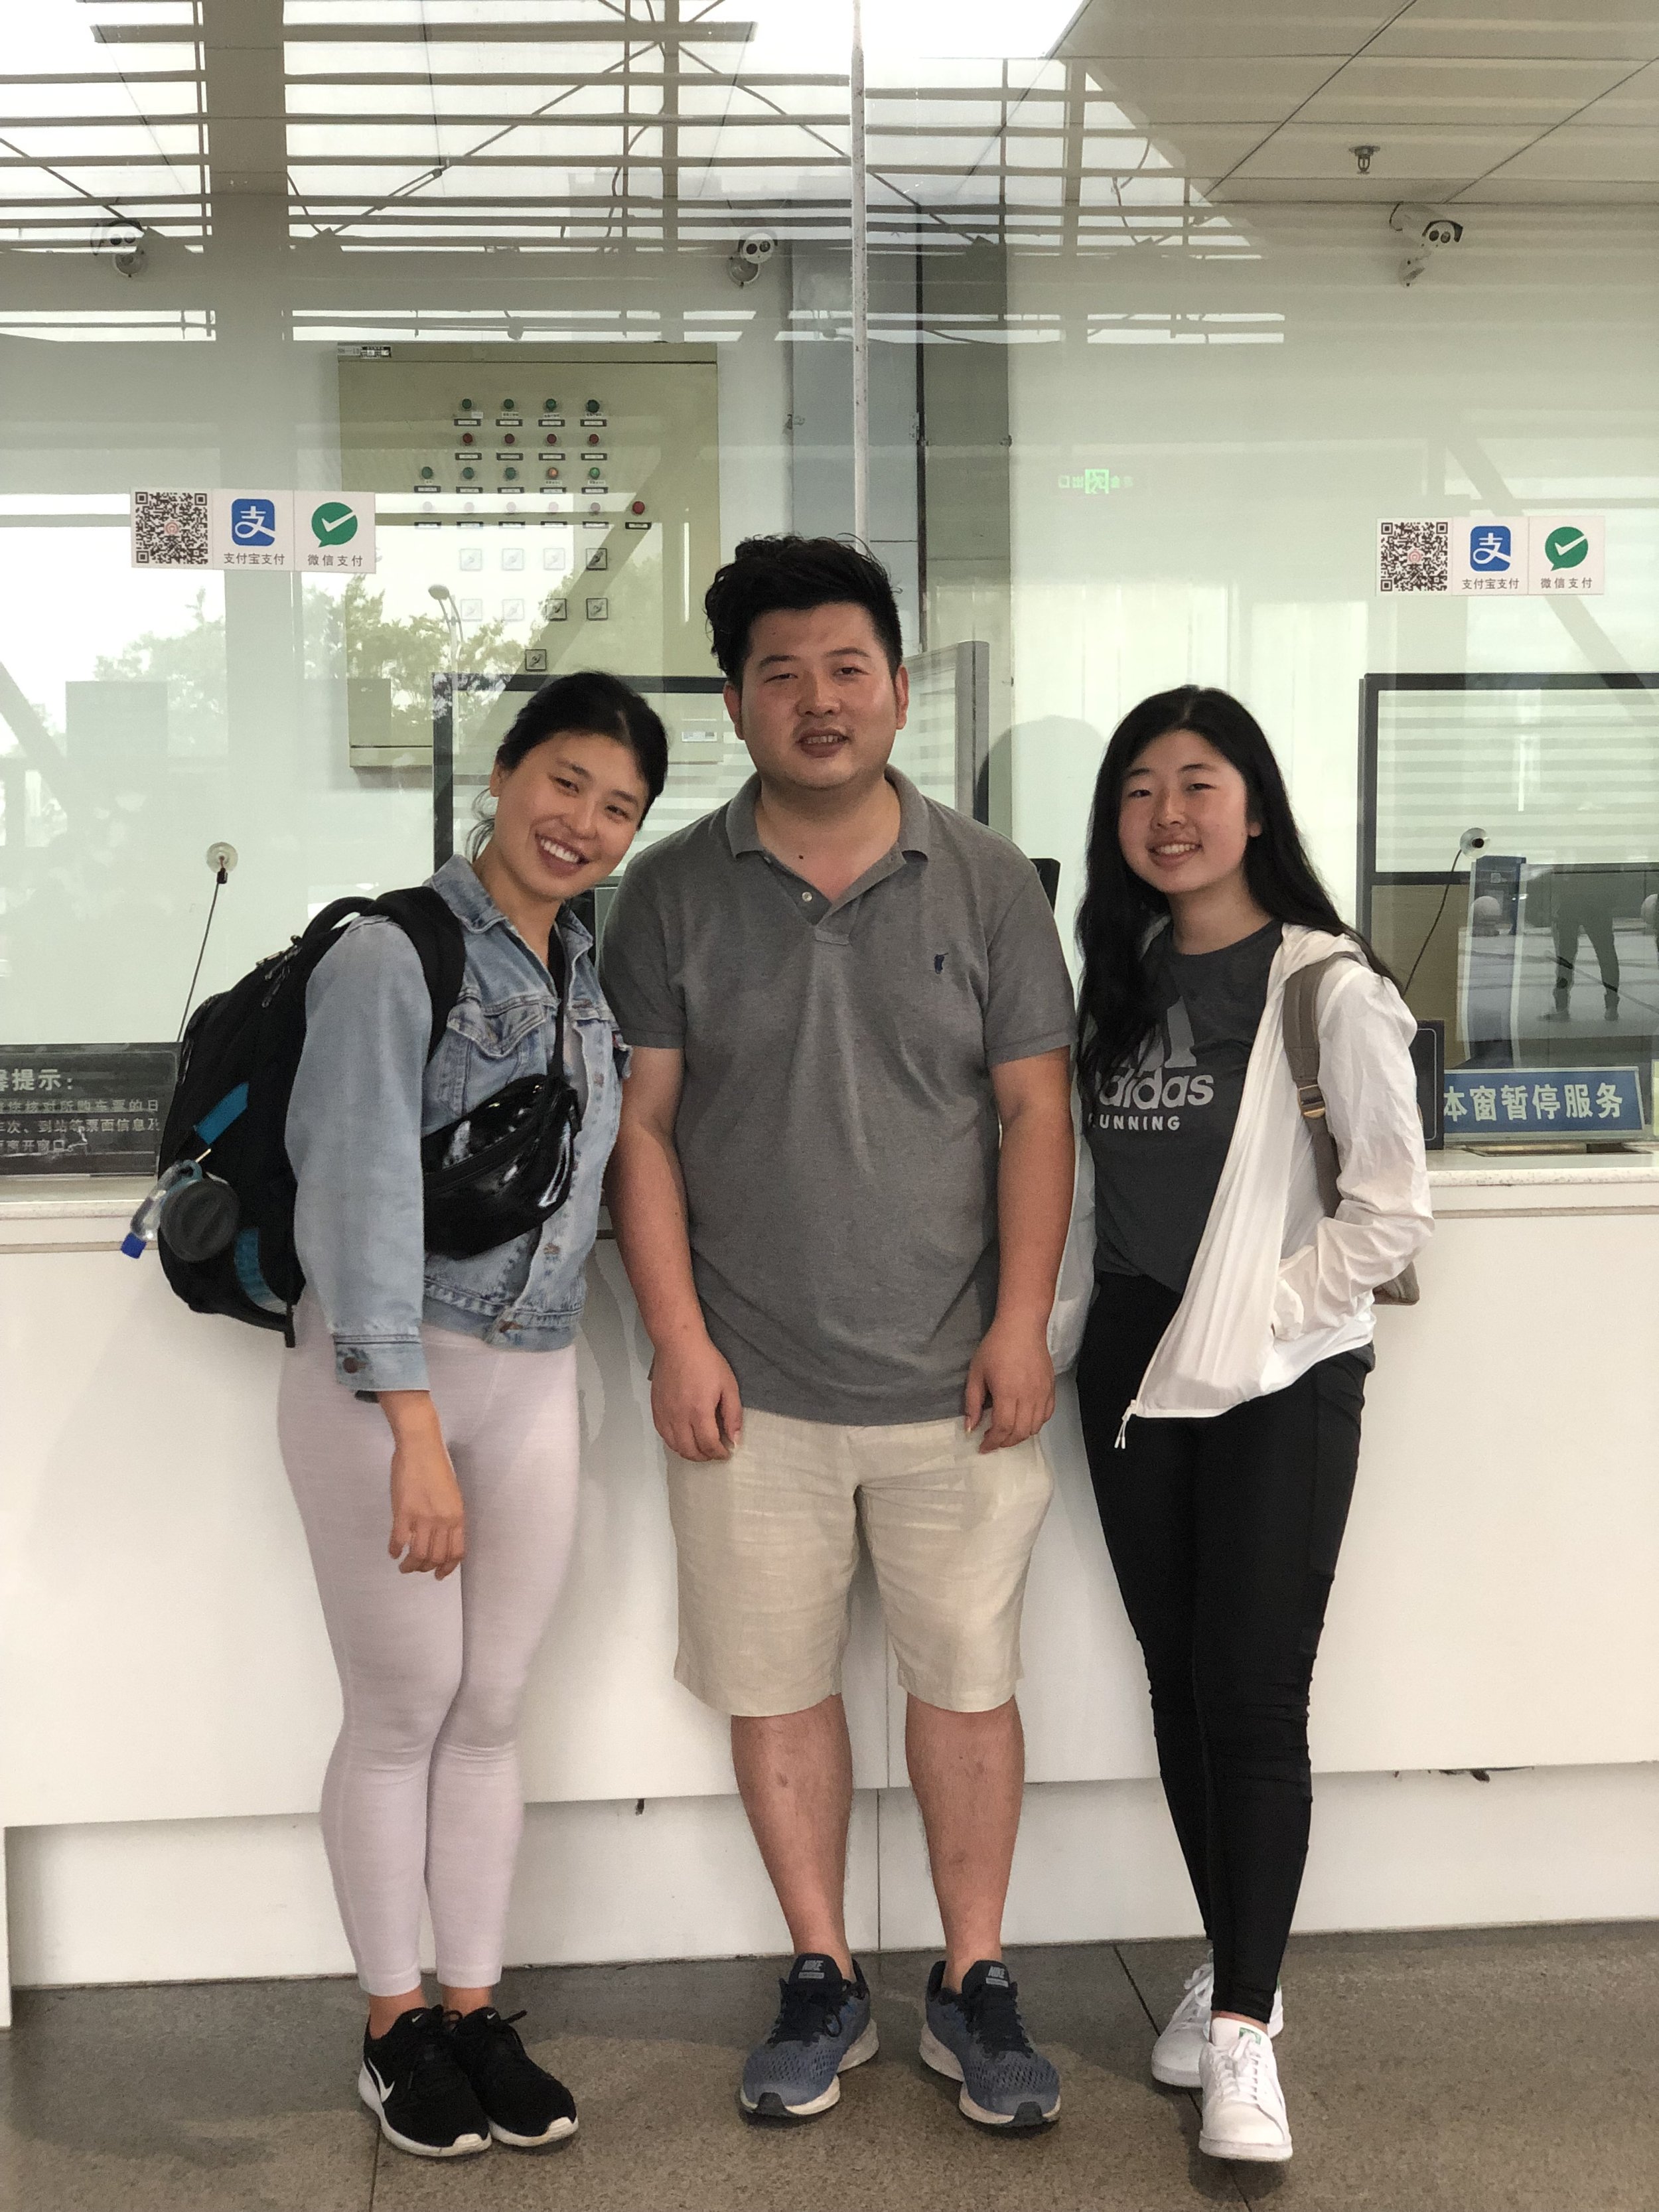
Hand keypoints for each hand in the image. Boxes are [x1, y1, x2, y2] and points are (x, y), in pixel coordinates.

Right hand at [385, 1416, 465, 1577]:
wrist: (421, 1447)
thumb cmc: (437, 1466)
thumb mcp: (452, 1495)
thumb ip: (448, 1517)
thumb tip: (441, 1537)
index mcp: (457, 1516)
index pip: (456, 1552)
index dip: (447, 1567)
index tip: (439, 1574)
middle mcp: (442, 1521)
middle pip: (436, 1557)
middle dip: (426, 1568)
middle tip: (417, 1568)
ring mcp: (422, 1518)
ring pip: (418, 1555)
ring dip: (410, 1565)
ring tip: (404, 1566)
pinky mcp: (403, 1513)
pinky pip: (398, 1541)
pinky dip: (394, 1550)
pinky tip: (393, 1552)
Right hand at [650, 1332, 743, 1461]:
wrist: (678, 1345)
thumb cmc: (705, 1361)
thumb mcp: (729, 1385)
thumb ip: (733, 1415)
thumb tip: (734, 1439)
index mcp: (699, 1411)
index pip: (708, 1445)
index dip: (719, 1453)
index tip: (727, 1452)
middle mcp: (679, 1417)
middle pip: (690, 1451)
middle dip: (705, 1456)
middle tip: (715, 1452)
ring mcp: (665, 1414)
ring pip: (675, 1446)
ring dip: (689, 1452)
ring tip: (701, 1448)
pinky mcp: (656, 1409)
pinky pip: (663, 1435)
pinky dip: (675, 1443)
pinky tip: (684, 1438)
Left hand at [965, 1314, 1055, 1452]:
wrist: (1022, 1327)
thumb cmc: (995, 1347)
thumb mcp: (976, 1373)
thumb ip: (973, 1403)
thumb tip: (970, 1428)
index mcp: (1007, 1393)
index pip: (1003, 1429)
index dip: (992, 1442)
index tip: (983, 1447)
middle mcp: (1028, 1397)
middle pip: (1020, 1432)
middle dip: (1005, 1442)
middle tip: (993, 1441)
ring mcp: (1042, 1394)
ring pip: (1035, 1427)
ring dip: (1020, 1436)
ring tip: (1007, 1433)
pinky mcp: (1051, 1389)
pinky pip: (1046, 1416)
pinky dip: (1035, 1425)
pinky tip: (1024, 1421)